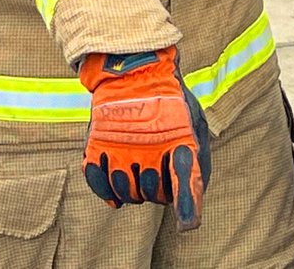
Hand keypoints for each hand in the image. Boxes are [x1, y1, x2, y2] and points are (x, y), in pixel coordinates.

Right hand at [80, 46, 210, 230]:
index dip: (188, 205)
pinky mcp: (96, 147)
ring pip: (127, 193)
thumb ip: (197, 160)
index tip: (189, 224)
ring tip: (137, 164)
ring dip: (133, 188)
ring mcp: (120, 149)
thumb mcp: (193, 122)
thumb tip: (192, 198)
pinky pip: (100, 185)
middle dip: (157, 188)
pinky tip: (116, 178)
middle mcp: (148, 148)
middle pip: (153, 193)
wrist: (135, 69)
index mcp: (177, 139)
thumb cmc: (170, 100)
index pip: (184, 180)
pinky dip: (107, 189)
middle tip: (157, 167)